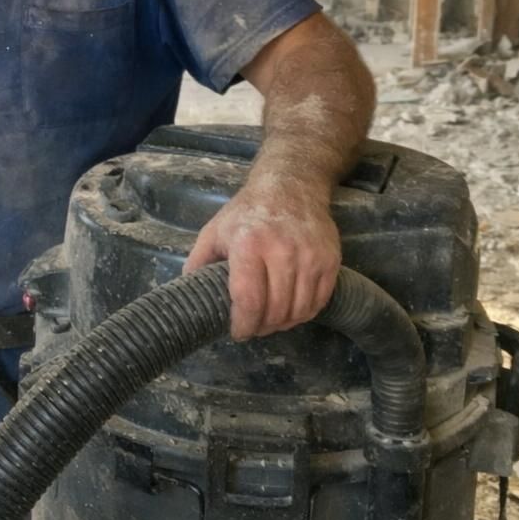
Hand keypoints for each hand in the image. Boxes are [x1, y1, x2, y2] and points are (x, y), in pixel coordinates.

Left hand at [183, 183, 340, 340]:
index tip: (238, 332)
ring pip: (299, 310)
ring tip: (271, 321)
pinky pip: (319, 301)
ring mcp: (310, 256)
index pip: (249, 300)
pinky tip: (291, 311)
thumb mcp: (214, 231)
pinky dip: (304, 313)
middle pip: (276, 310)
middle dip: (262, 327)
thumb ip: (198, 262)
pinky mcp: (330, 260)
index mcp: (248, 245)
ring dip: (284, 324)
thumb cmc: (247, 212)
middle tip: (253, 328)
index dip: (243, 325)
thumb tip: (188, 294)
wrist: (292, 186)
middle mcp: (282, 251)